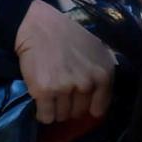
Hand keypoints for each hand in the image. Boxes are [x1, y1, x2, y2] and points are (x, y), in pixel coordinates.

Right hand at [14, 0, 114, 126]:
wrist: (38, 25)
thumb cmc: (67, 37)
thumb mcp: (96, 52)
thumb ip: (100, 77)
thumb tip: (96, 107)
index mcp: (103, 74)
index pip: (99, 108)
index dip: (87, 107)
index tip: (78, 101)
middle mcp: (87, 82)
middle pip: (78, 113)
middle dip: (69, 106)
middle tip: (61, 92)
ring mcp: (65, 87)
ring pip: (62, 116)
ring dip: (55, 109)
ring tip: (50, 93)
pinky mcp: (44, 91)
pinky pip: (46, 117)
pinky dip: (43, 114)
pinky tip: (41, 101)